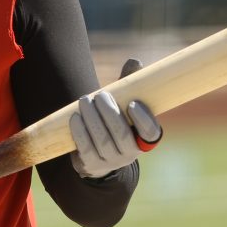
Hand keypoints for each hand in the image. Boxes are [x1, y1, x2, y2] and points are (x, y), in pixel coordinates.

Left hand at [69, 59, 163, 178]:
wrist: (96, 150)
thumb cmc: (114, 120)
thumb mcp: (124, 103)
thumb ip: (130, 85)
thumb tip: (135, 61)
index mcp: (144, 138)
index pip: (151, 133)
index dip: (144, 120)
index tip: (133, 104)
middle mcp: (131, 153)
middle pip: (122, 135)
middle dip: (109, 113)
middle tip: (100, 94)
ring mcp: (111, 162)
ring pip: (103, 141)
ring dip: (92, 119)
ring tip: (84, 100)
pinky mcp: (92, 165)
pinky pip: (86, 149)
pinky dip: (79, 132)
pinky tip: (74, 117)